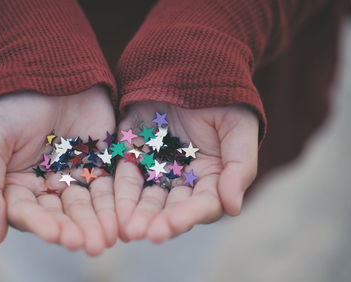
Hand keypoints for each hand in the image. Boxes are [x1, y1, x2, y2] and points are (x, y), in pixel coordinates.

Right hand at [0, 86, 117, 255]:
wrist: (47, 69)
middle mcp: (44, 186)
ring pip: (86, 206)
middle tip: (90, 245)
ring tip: (106, 239)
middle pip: (60, 215)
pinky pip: (107, 187)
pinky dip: (113, 204)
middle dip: (75, 230)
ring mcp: (73, 175)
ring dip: (96, 223)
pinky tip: (120, 220)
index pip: (27, 212)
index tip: (56, 234)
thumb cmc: (10, 106)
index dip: (42, 224)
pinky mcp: (99, 164)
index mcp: (15, 185)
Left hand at [114, 102, 258, 242]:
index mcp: (211, 178)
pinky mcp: (134, 153)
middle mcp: (183, 179)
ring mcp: (157, 168)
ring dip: (134, 212)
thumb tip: (234, 208)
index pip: (201, 204)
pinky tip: (111, 203)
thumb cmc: (224, 101)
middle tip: (141, 234)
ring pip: (144, 196)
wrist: (193, 68)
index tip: (170, 227)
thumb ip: (239, 168)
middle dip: (155, 221)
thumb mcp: (239, 129)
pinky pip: (124, 173)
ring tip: (125, 228)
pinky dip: (118, 188)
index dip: (186, 217)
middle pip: (169, 206)